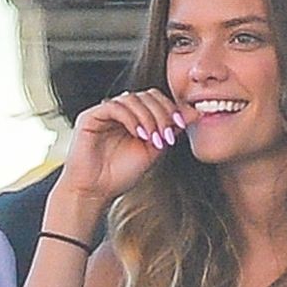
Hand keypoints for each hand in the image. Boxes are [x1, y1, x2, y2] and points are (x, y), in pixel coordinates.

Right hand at [50, 91, 192, 223]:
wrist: (94, 191)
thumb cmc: (119, 175)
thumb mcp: (153, 151)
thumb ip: (170, 131)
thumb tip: (195, 113)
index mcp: (133, 118)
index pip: (155, 99)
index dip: (170, 108)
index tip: (180, 125)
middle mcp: (119, 112)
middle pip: (146, 95)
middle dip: (161, 112)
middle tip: (166, 133)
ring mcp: (104, 113)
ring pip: (132, 98)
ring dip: (148, 116)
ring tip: (151, 137)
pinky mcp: (90, 117)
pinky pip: (115, 106)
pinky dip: (130, 117)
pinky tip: (137, 134)